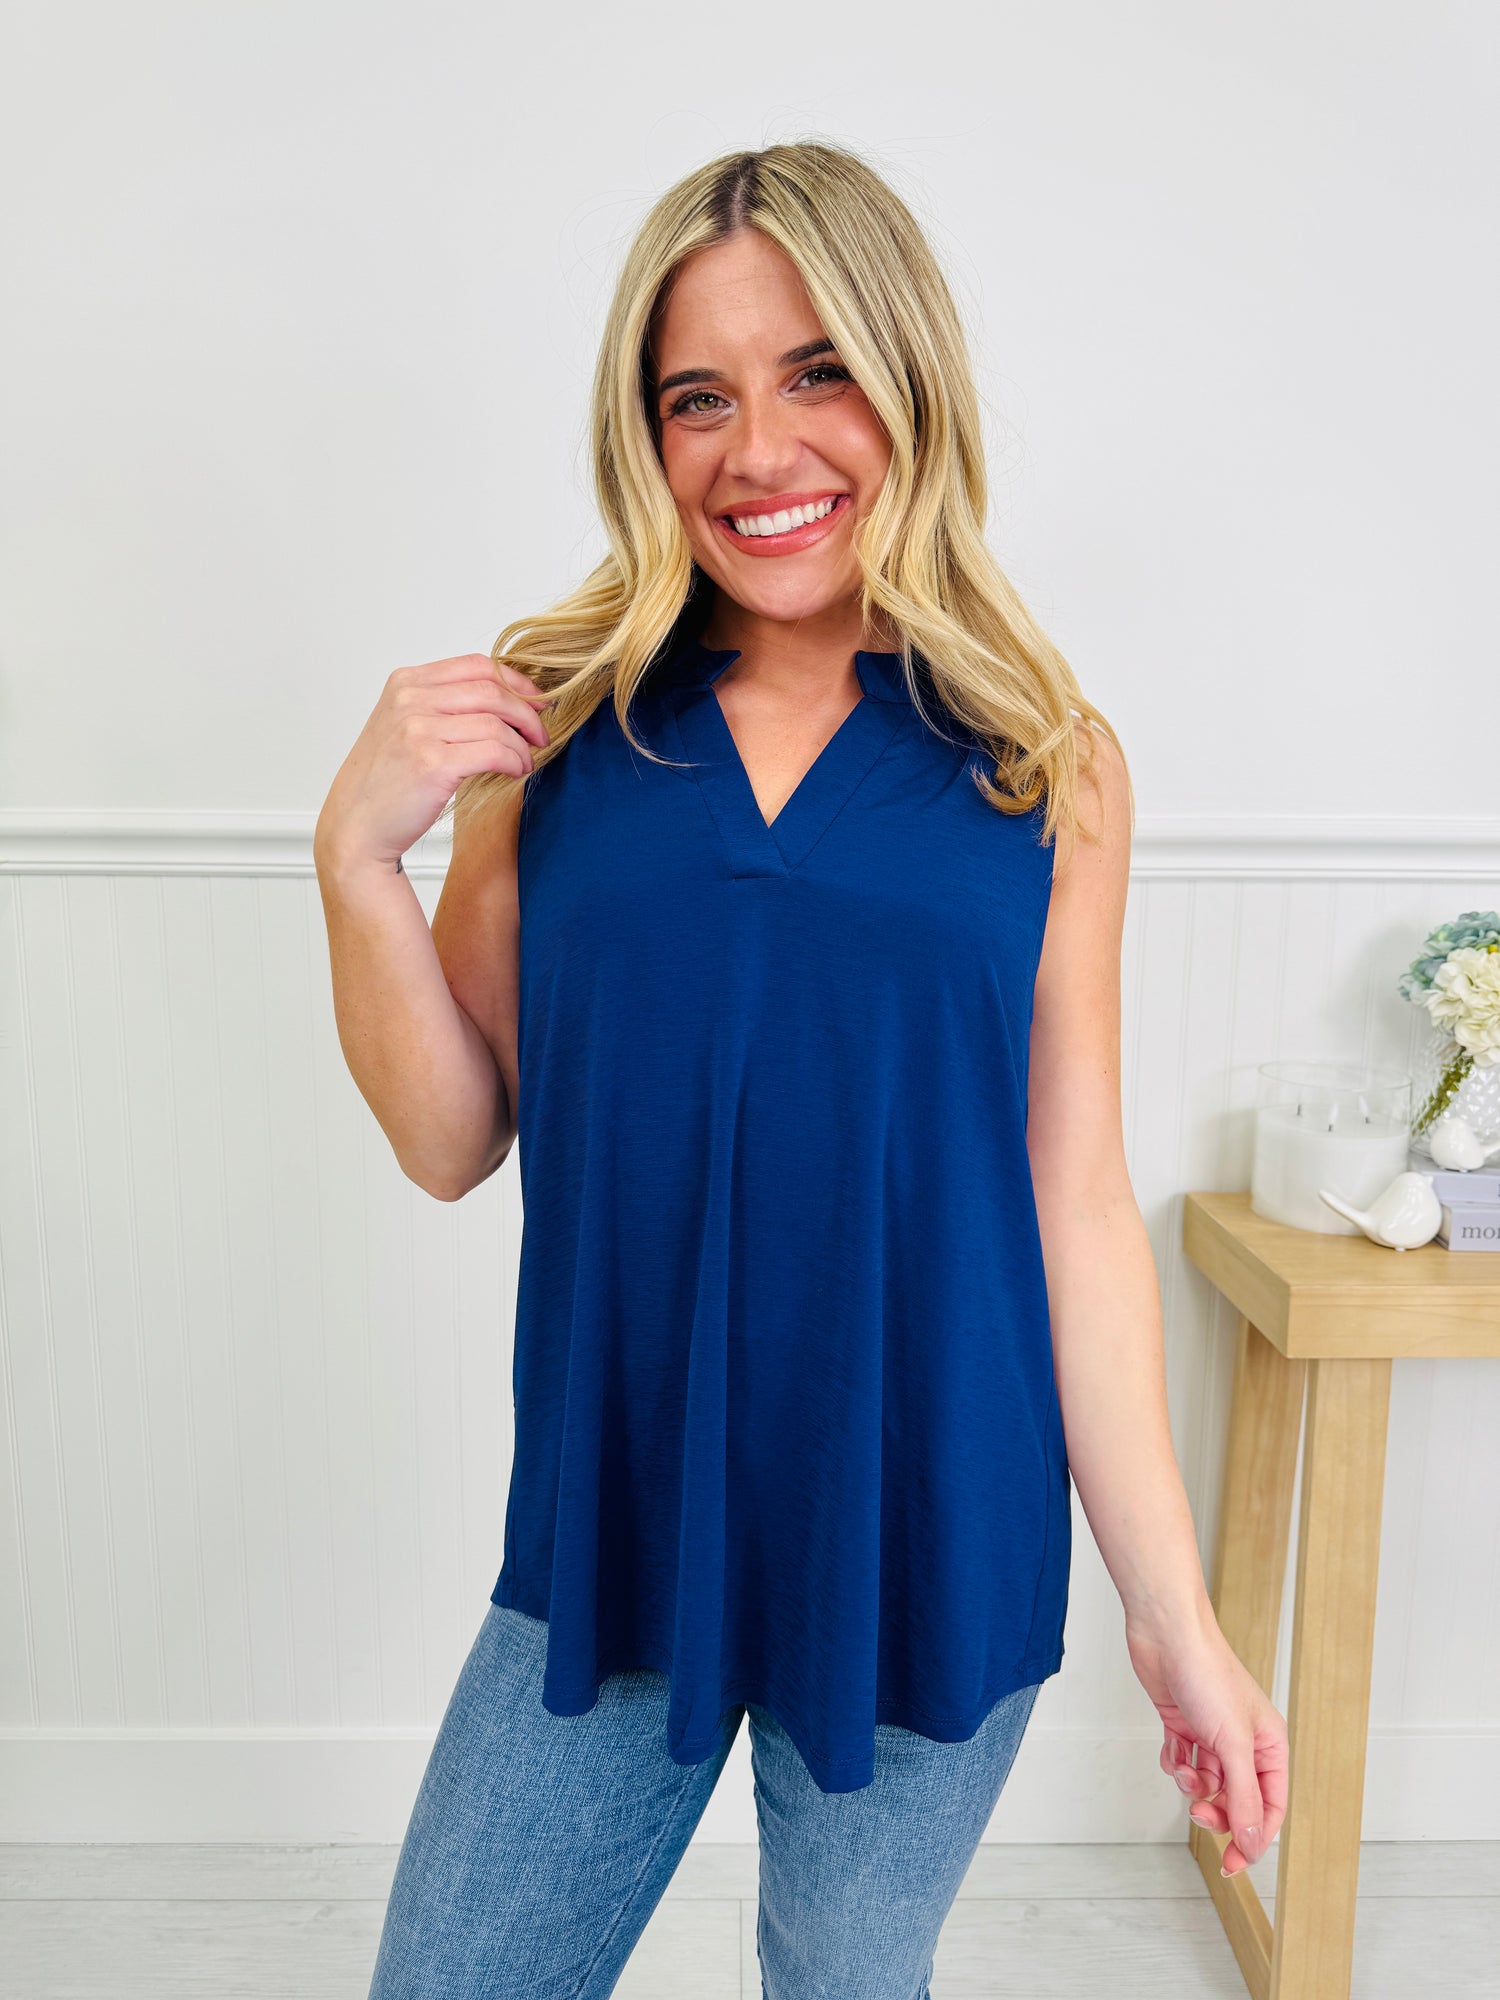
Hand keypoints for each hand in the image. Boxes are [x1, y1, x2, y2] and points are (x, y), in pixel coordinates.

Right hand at [315, 653, 552, 875]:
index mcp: (405, 683)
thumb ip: (442, 705)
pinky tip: (515, 771)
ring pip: (496, 723)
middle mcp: (410, 699)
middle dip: (527, 713)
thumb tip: (504, 697)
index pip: (476, 665)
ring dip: (521, 744)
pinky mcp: (432, 762)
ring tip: (525, 761)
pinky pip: (494, 752)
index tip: (535, 701)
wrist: (357, 827)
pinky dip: (514, 761)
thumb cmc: (385, 782)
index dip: (515, 681)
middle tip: (540, 734)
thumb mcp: (404, 726)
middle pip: (491, 690)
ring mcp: (418, 729)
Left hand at [1126, 1607, 1287, 1876]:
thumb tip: (1253, 1841)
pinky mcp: (1182, 1725)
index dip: (1253, 1838)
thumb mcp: (1232, 1745)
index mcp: (1270, 1745)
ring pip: (1207, 1784)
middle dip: (1217, 1812)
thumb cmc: (1207, 1674)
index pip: (1270, 1807)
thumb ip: (1244, 1797)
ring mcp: (1211, 1734)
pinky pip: (1182, 1763)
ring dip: (1193, 1786)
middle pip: (1237, 1800)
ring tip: (1185, 1770)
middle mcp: (1244, 1742)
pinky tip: (1172, 1747)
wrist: (1166, 1634)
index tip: (1230, 1863)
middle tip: (1199, 1814)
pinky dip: (1175, 1763)